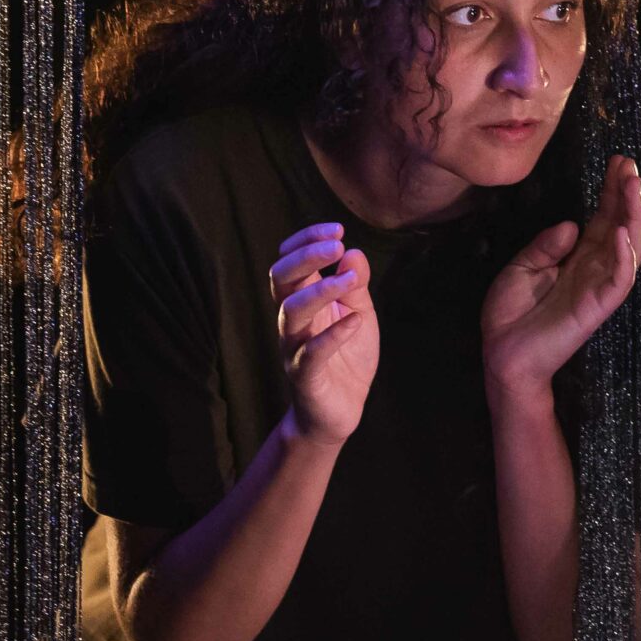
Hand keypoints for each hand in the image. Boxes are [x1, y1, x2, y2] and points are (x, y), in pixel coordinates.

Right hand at [267, 222, 377, 446]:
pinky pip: (310, 353)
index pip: (289, 261)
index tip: (337, 229)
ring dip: (320, 290)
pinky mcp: (304, 377)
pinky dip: (333, 334)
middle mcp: (291, 321)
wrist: (340, 410)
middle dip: (306, 256)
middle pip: (281, 279)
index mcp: (302, 301)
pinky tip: (355, 321)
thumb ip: (355, 284)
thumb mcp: (359, 312)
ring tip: (349, 280)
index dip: (306, 241)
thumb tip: (353, 251)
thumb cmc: (346, 356)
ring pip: (291, 312)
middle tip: (337, 244)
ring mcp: (294, 348)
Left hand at [480, 154, 640, 396]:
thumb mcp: (521, 267)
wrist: (502, 355)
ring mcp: (599, 287)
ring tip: (632, 187)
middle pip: (621, 226)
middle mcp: (594, 269)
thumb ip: (546, 246)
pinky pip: (620, 280)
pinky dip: (625, 256)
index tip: (618, 163)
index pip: (603, 219)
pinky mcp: (597, 306)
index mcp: (577, 258)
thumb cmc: (510, 315)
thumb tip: (571, 224)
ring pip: (630, 247)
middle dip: (627, 195)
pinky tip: (623, 232)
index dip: (611, 192)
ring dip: (634, 217)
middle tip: (629, 165)